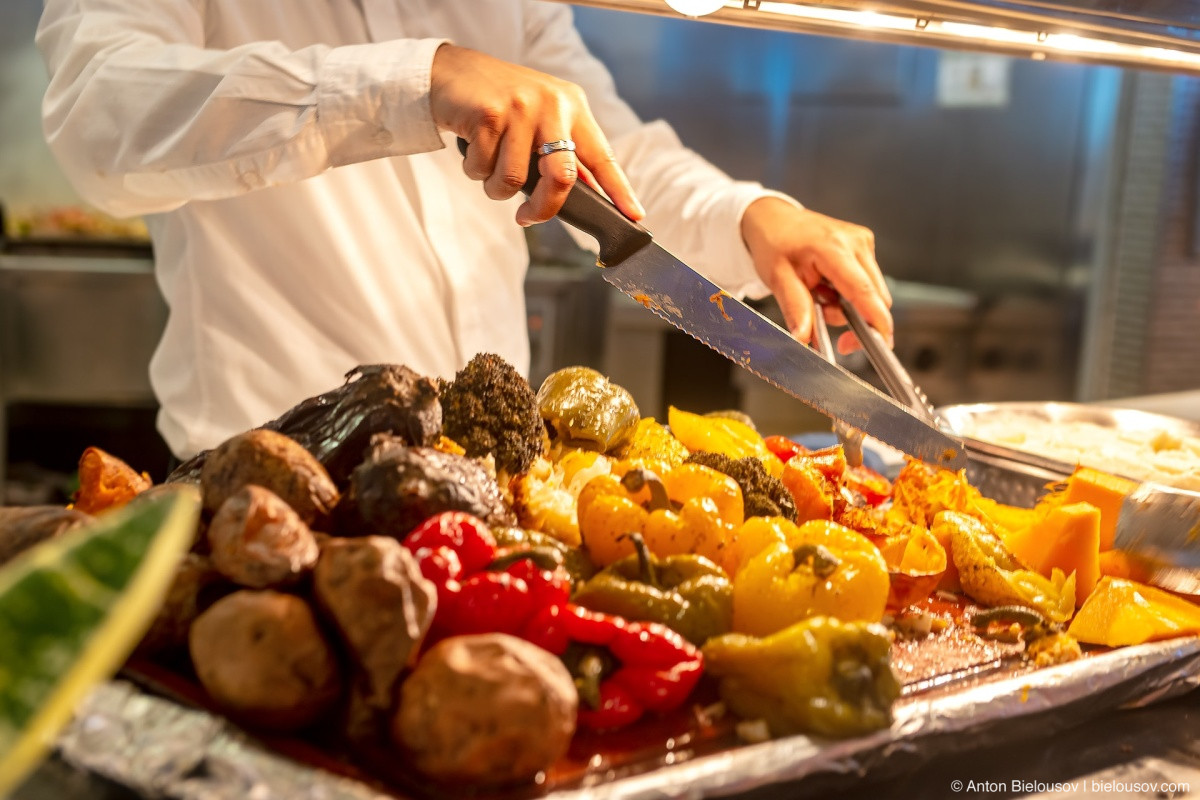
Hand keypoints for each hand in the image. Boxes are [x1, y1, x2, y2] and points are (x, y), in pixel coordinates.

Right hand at [430, 44, 643, 226]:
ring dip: (495, 187)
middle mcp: (552, 104)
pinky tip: (472, 147)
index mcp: (573, 107)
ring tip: (488, 166)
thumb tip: (586, 192)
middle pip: (562, 177)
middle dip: (544, 208)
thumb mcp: (541, 117)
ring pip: (512, 180)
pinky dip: (473, 169)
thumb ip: (562, 150)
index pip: (602, 156)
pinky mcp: (489, 113)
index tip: (635, 215)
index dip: (620, 189)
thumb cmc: (500, 102)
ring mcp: (521, 107)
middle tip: (528, 218)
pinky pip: (482, 168)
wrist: (451, 71)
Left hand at [741, 197, 892, 352]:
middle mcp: (855, 242)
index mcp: (833, 248)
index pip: (864, 291)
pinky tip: (828, 285)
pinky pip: (867, 283)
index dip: (876, 321)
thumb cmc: (774, 243)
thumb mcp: (777, 278)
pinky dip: (849, 293)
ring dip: (849, 305)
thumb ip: (795, 308)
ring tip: (819, 295)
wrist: (774, 219)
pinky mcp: (864, 246)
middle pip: (876, 297)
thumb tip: (804, 338)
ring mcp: (863, 242)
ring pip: (872, 293)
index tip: (882, 344)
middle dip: (855, 319)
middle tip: (823, 320)